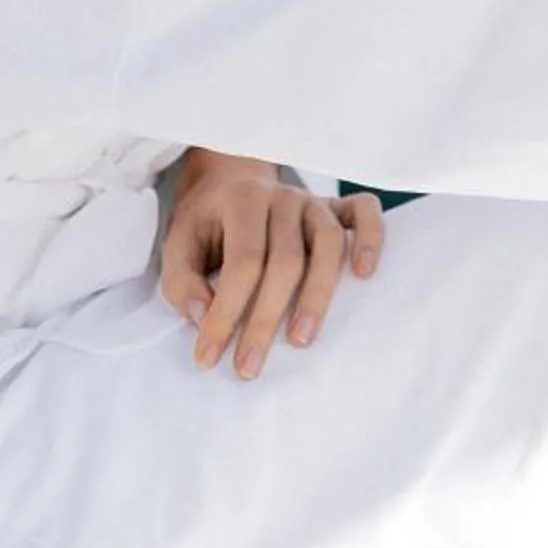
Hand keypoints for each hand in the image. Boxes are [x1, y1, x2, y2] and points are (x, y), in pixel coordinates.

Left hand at [161, 150, 383, 378]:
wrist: (231, 180)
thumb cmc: (206, 223)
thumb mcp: (176, 246)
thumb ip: (182, 282)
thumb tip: (204, 315)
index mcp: (241, 202)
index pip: (242, 263)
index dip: (226, 313)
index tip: (208, 357)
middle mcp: (282, 197)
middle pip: (286, 261)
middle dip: (266, 319)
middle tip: (248, 367)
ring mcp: (314, 201)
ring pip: (329, 244)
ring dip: (318, 296)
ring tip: (301, 340)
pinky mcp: (336, 205)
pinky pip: (365, 212)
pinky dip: (371, 238)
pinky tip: (364, 274)